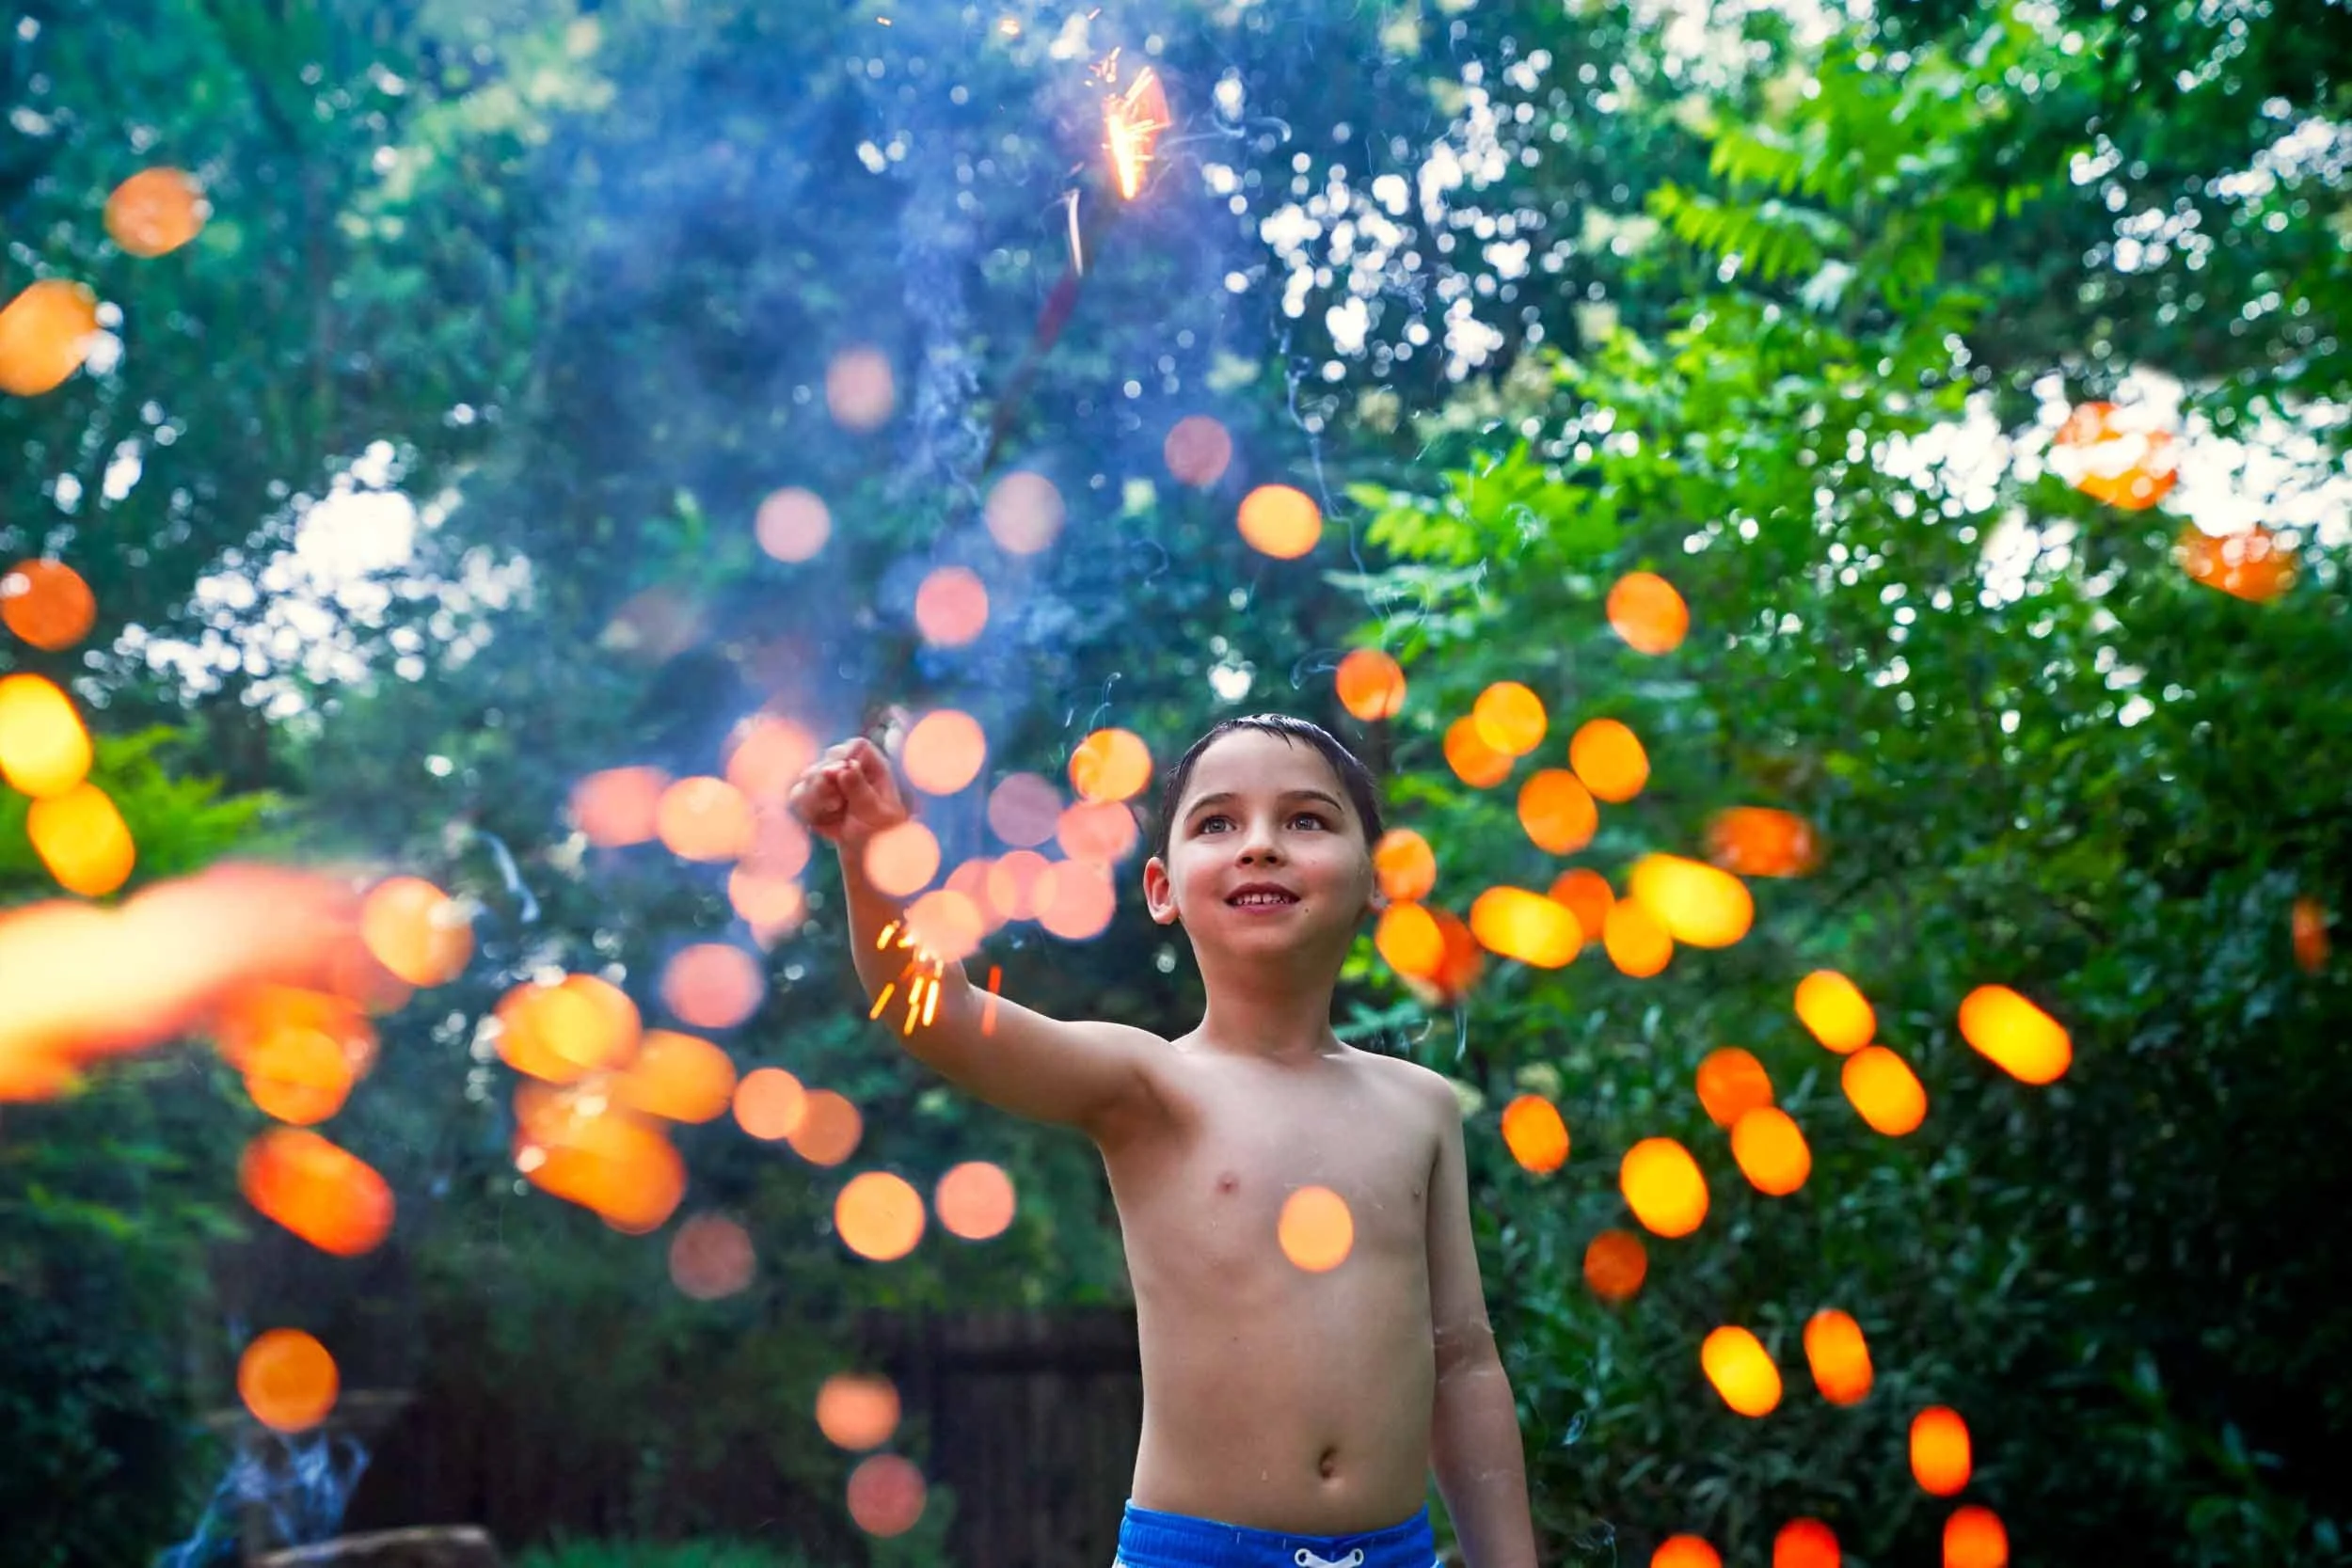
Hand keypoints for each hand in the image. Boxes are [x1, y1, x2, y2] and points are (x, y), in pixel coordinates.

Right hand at [787, 736, 909, 847]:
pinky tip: (823, 824)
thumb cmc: (881, 834)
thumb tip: (842, 768)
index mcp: (874, 767)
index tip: (839, 775)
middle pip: (827, 760)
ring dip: (815, 799)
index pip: (856, 747)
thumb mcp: (876, 814)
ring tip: (832, 813)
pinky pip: (798, 796)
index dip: (845, 759)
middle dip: (824, 784)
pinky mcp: (812, 797)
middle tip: (836, 804)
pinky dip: (809, 811)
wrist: (867, 858)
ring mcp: (829, 781)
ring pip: (807, 777)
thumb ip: (858, 790)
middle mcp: (850, 769)